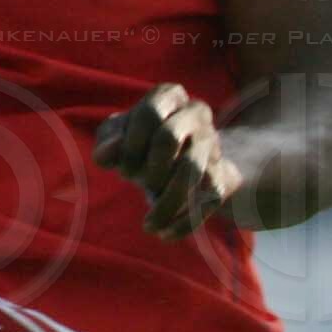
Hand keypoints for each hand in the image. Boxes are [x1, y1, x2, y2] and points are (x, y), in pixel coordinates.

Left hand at [93, 84, 244, 238]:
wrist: (182, 160)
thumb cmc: (141, 143)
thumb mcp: (118, 136)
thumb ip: (108, 141)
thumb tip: (106, 155)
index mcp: (170, 96)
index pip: (148, 113)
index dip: (129, 143)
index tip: (120, 167)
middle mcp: (197, 113)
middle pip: (168, 138)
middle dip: (145, 167)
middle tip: (133, 181)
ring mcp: (214, 144)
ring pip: (192, 171)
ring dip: (167, 202)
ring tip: (149, 225)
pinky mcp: (224, 175)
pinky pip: (209, 199)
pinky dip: (185, 222)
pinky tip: (166, 234)